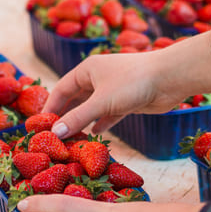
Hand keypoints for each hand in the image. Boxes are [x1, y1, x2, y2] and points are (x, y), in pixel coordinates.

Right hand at [43, 52, 186, 137]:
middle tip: (54, 138)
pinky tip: (94, 136)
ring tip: (71, 141)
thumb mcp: (101, 101)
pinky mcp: (126, 101)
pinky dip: (100, 124)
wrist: (170, 78)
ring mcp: (113, 90)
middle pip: (75, 100)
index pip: (61, 89)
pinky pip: (108, 115)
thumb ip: (78, 117)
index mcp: (88, 70)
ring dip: (82, 123)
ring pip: (92, 109)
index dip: (50, 107)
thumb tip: (55, 133)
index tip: (40, 126)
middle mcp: (98, 78)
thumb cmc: (133, 82)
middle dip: (66, 117)